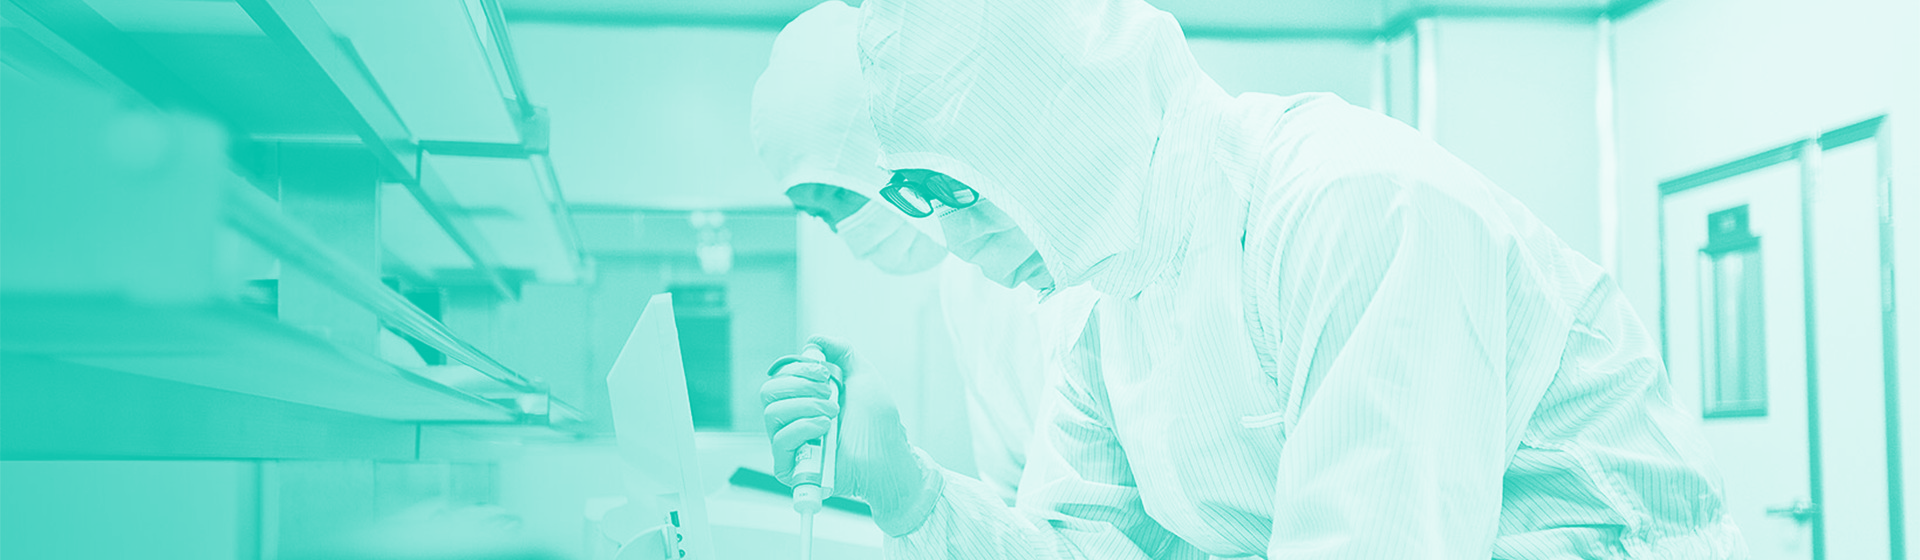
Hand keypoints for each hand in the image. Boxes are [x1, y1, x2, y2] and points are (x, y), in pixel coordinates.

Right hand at [761, 335, 936, 530]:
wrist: (888, 456)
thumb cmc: (878, 423)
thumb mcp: (862, 375)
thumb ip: (840, 351)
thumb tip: (814, 340)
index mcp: (806, 398)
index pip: (780, 376)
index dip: (799, 369)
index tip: (825, 373)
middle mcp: (795, 419)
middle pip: (768, 391)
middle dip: (800, 385)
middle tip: (829, 393)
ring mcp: (792, 443)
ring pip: (771, 413)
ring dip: (806, 406)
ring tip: (833, 414)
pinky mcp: (790, 467)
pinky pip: (779, 440)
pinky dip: (803, 428)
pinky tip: (825, 429)